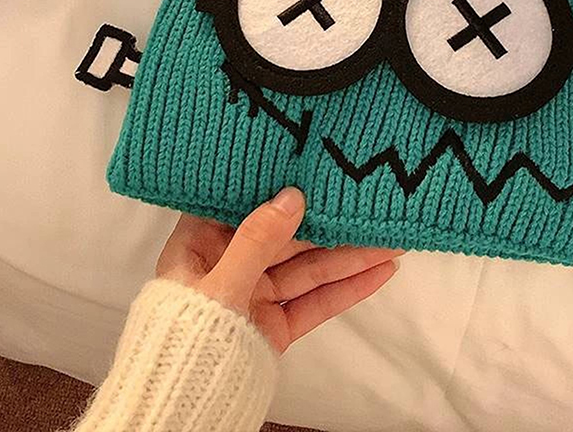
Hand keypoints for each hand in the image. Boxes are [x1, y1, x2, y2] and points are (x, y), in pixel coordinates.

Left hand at [155, 187, 401, 352]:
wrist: (180, 407)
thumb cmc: (184, 336)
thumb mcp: (220, 283)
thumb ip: (257, 240)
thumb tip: (292, 196)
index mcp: (202, 242)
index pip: (244, 202)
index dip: (279, 184)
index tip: (316, 165)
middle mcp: (230, 262)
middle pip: (287, 236)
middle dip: (330, 225)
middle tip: (369, 204)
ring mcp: (255, 294)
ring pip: (307, 269)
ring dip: (350, 256)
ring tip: (391, 239)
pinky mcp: (274, 324)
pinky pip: (313, 302)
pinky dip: (346, 289)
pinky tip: (379, 272)